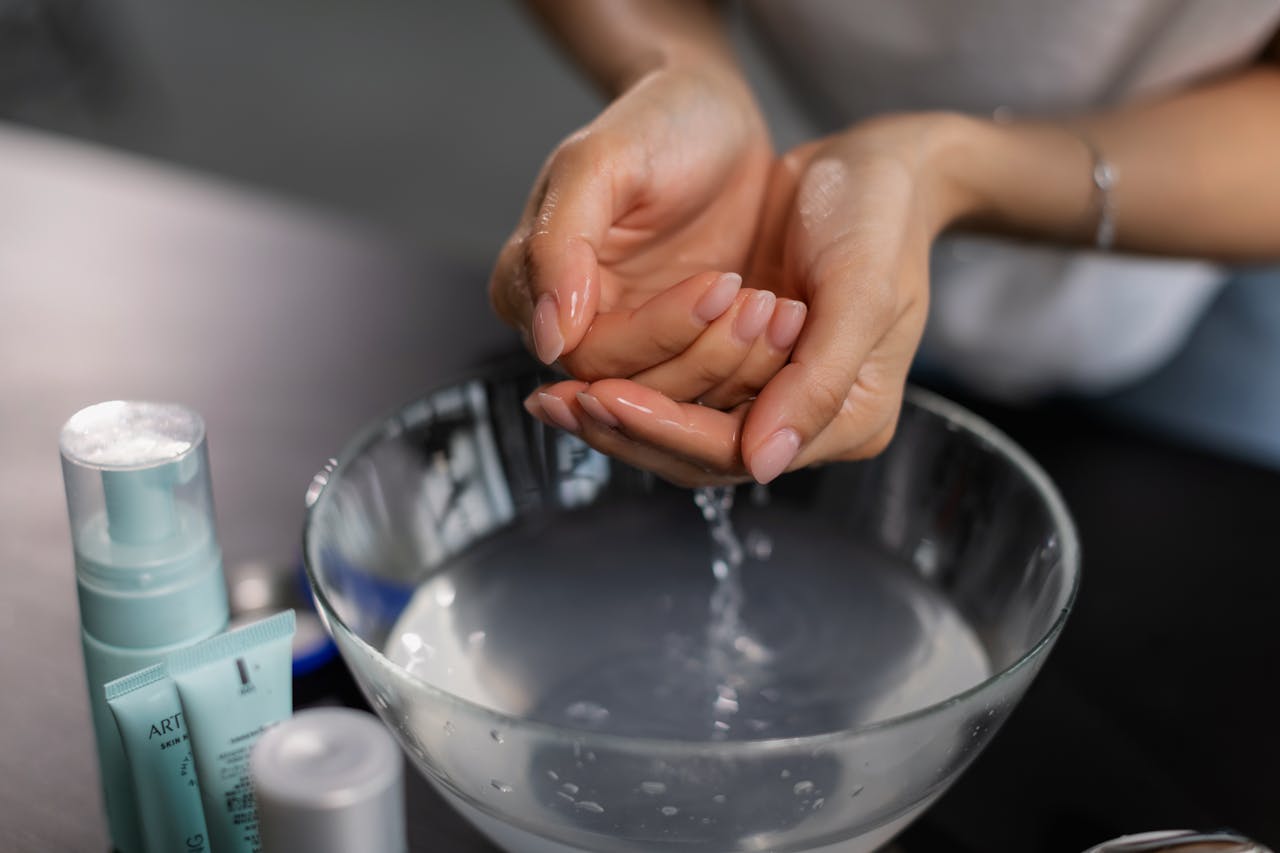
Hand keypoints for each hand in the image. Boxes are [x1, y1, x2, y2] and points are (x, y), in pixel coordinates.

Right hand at [489, 57, 777, 386]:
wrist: (714, 116)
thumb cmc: (657, 120)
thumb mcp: (599, 160)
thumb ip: (557, 242)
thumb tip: (548, 335)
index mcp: (532, 286)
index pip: (586, 353)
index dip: (656, 332)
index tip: (719, 285)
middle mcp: (575, 323)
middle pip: (631, 386)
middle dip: (704, 351)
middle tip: (760, 301)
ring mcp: (630, 339)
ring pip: (674, 397)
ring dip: (733, 362)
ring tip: (779, 309)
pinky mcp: (680, 347)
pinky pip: (707, 385)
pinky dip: (751, 365)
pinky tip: (784, 323)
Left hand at [524, 114, 974, 485]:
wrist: (875, 164)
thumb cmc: (877, 216)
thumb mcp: (861, 289)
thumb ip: (818, 381)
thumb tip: (761, 465)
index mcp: (852, 418)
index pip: (739, 449)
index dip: (666, 427)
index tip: (602, 397)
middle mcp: (809, 422)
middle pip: (701, 454)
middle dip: (627, 428)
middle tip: (558, 402)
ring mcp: (774, 395)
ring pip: (683, 428)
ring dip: (621, 413)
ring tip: (555, 394)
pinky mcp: (745, 367)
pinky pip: (680, 391)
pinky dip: (632, 382)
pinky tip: (579, 373)